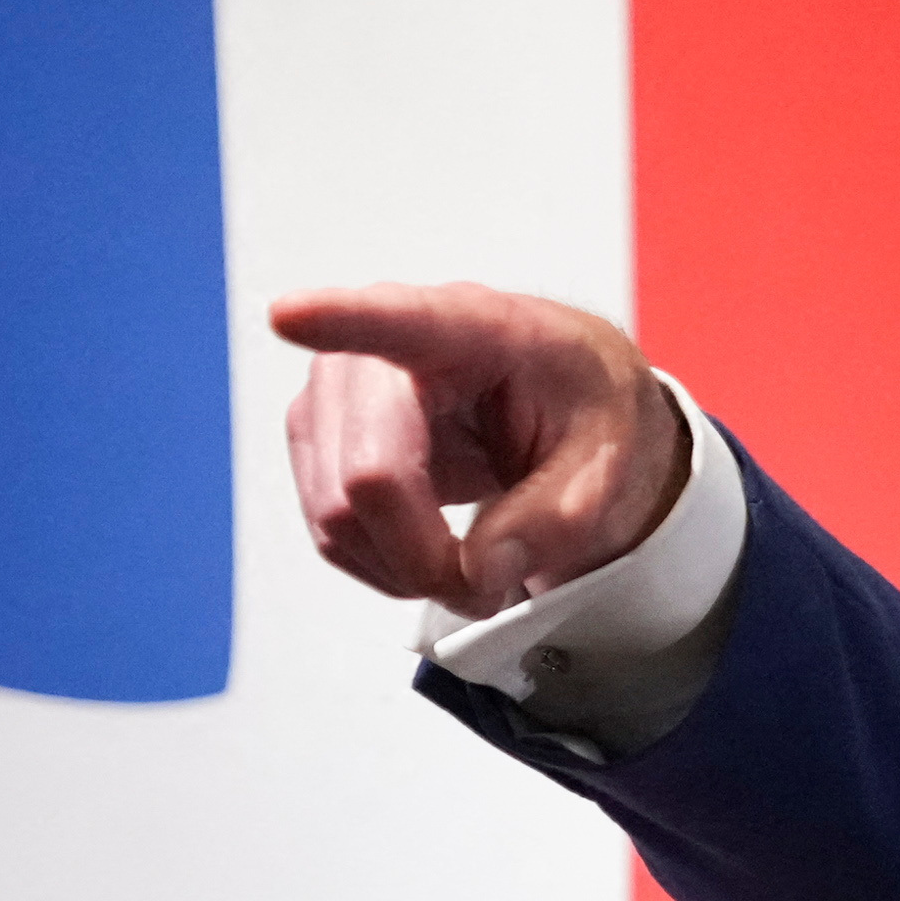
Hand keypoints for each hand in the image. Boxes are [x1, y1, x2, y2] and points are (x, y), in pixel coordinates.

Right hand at [269, 280, 688, 614]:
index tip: (290, 316)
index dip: (340, 319)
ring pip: (337, 515)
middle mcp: (385, 349)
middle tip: (490, 584)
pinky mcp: (319, 437)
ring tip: (468, 562)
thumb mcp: (610, 467)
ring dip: (403, 566)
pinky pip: (329, 531)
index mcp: (476, 329)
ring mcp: (339, 393)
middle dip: (426, 555)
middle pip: (369, 477)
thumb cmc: (586, 413)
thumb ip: (552, 521)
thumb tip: (476, 572)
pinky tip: (426, 548)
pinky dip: (381, 563)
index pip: (400, 322)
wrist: (568, 412)